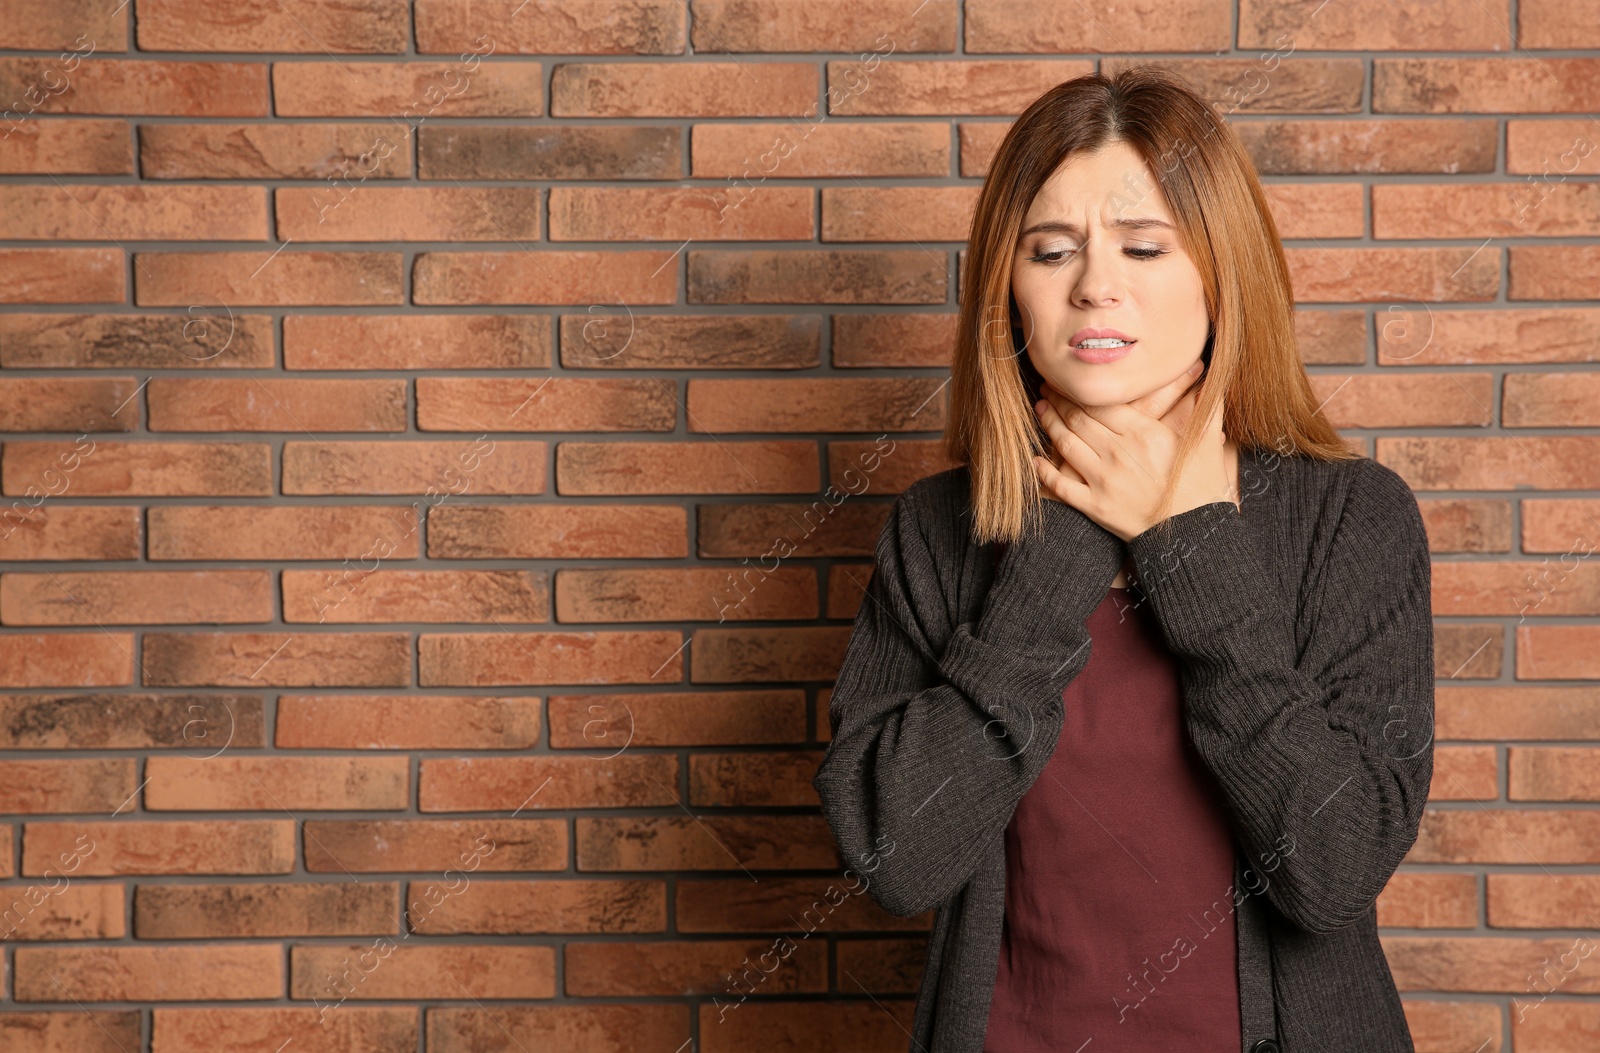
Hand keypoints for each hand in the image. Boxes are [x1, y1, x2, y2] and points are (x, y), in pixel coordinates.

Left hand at [1031, 359, 1232, 542]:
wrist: (1194, 534)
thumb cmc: (1202, 487)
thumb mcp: (1208, 442)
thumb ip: (1208, 406)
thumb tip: (1215, 376)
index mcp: (1143, 433)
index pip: (1101, 403)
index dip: (1078, 389)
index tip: (1066, 380)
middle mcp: (1118, 453)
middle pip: (1078, 419)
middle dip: (1058, 401)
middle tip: (1046, 388)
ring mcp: (1103, 480)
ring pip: (1066, 445)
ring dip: (1049, 425)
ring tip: (1040, 410)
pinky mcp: (1095, 506)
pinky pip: (1061, 486)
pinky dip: (1044, 472)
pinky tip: (1035, 460)